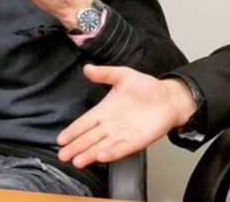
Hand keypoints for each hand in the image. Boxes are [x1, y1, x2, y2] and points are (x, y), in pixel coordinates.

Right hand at [57, 65, 196, 167]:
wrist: (168, 98)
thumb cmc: (147, 87)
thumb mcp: (124, 76)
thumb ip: (105, 73)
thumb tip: (87, 68)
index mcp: (105, 110)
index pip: (85, 123)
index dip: (73, 131)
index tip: (61, 139)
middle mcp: (110, 125)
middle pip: (89, 138)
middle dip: (76, 147)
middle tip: (62, 155)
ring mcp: (122, 134)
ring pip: (102, 146)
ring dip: (90, 154)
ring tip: (77, 160)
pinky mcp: (136, 141)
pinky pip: (121, 148)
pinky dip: (112, 153)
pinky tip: (101, 156)